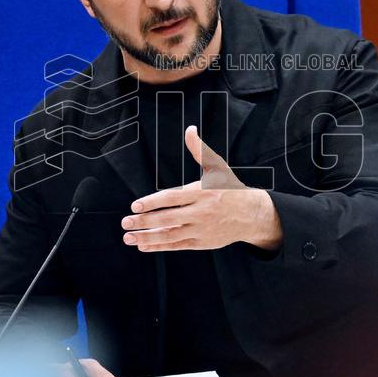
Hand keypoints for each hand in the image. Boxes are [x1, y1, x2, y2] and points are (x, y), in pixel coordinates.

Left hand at [120, 125, 282, 251]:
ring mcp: (201, 229)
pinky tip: (143, 246)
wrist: (252, 215)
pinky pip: (177, 246)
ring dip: (147, 238)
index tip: (135, 205)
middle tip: (125, 222)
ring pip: (170, 235)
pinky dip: (159, 247)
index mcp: (202, 192)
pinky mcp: (202, 243)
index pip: (172, 198)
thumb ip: (199, 150)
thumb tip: (189, 129)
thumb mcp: (217, 167)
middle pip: (168, 218)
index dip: (152, 202)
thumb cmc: (230, 188)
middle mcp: (201, 212)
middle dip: (144, 221)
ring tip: (128, 237)